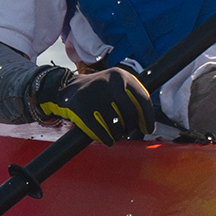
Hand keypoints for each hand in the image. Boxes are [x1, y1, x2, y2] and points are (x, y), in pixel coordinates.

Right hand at [23, 61, 159, 142]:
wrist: (67, 88)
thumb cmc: (99, 92)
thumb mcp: (116, 86)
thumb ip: (131, 98)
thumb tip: (148, 125)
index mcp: (121, 75)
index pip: (142, 99)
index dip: (147, 117)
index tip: (148, 130)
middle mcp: (109, 81)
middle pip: (130, 114)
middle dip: (131, 127)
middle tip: (128, 131)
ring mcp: (94, 93)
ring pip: (116, 125)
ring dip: (117, 134)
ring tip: (115, 133)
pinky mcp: (81, 107)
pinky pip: (101, 131)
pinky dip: (106, 139)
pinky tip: (107, 140)